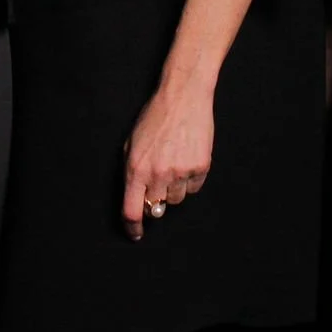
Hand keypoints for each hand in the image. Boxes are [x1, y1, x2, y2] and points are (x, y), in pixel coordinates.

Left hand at [121, 82, 214, 241]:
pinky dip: (190, 179)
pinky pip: (194, 187)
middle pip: (157, 208)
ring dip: (173, 188)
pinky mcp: (200, 167)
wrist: (183, 97)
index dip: (133, 227)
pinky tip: (187, 158)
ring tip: (174, 162)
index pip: (132, 210)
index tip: (136, 234)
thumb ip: (131, 172)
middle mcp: (158, 173)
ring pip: (176, 199)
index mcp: (136, 169)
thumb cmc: (155, 118)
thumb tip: (136, 198)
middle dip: (155, 200)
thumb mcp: (131, 143)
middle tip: (159, 180)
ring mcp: (181, 172)